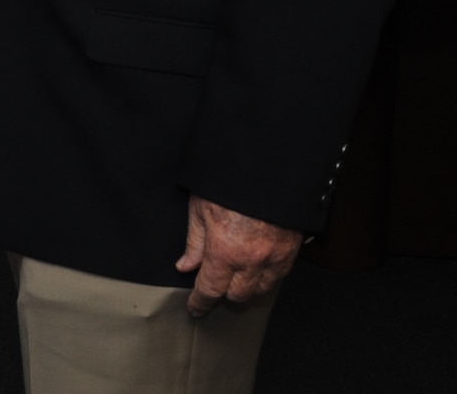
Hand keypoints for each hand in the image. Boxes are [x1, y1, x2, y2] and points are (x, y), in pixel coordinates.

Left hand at [175, 194, 301, 316]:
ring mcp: (275, 257)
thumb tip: (186, 266)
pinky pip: (279, 277)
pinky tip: (257, 267)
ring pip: (261, 290)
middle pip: (238, 296)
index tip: (195, 309)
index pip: (210, 289)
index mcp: (225, 250)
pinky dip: (267, 277)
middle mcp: (252, 260)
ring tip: (236, 275)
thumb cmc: (229, 182)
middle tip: (215, 284)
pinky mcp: (292, 251)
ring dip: (247, 287)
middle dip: (224, 294)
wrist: (267, 168)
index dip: (200, 303)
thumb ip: (194, 242)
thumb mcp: (200, 208)